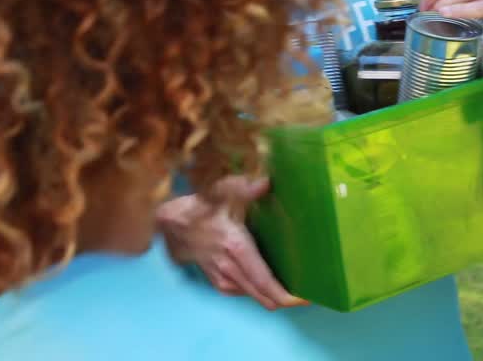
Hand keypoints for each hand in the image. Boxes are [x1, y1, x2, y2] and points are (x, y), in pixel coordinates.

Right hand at [156, 176, 305, 309]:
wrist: (173, 224)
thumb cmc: (202, 207)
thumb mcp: (223, 192)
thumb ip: (245, 188)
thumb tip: (266, 182)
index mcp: (237, 249)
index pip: (265, 282)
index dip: (287, 295)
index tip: (307, 298)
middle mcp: (231, 269)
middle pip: (265, 297)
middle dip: (288, 300)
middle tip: (308, 295)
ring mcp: (223, 279)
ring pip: (256, 296)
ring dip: (273, 295)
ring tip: (293, 288)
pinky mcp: (219, 282)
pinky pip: (245, 292)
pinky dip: (259, 291)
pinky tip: (269, 284)